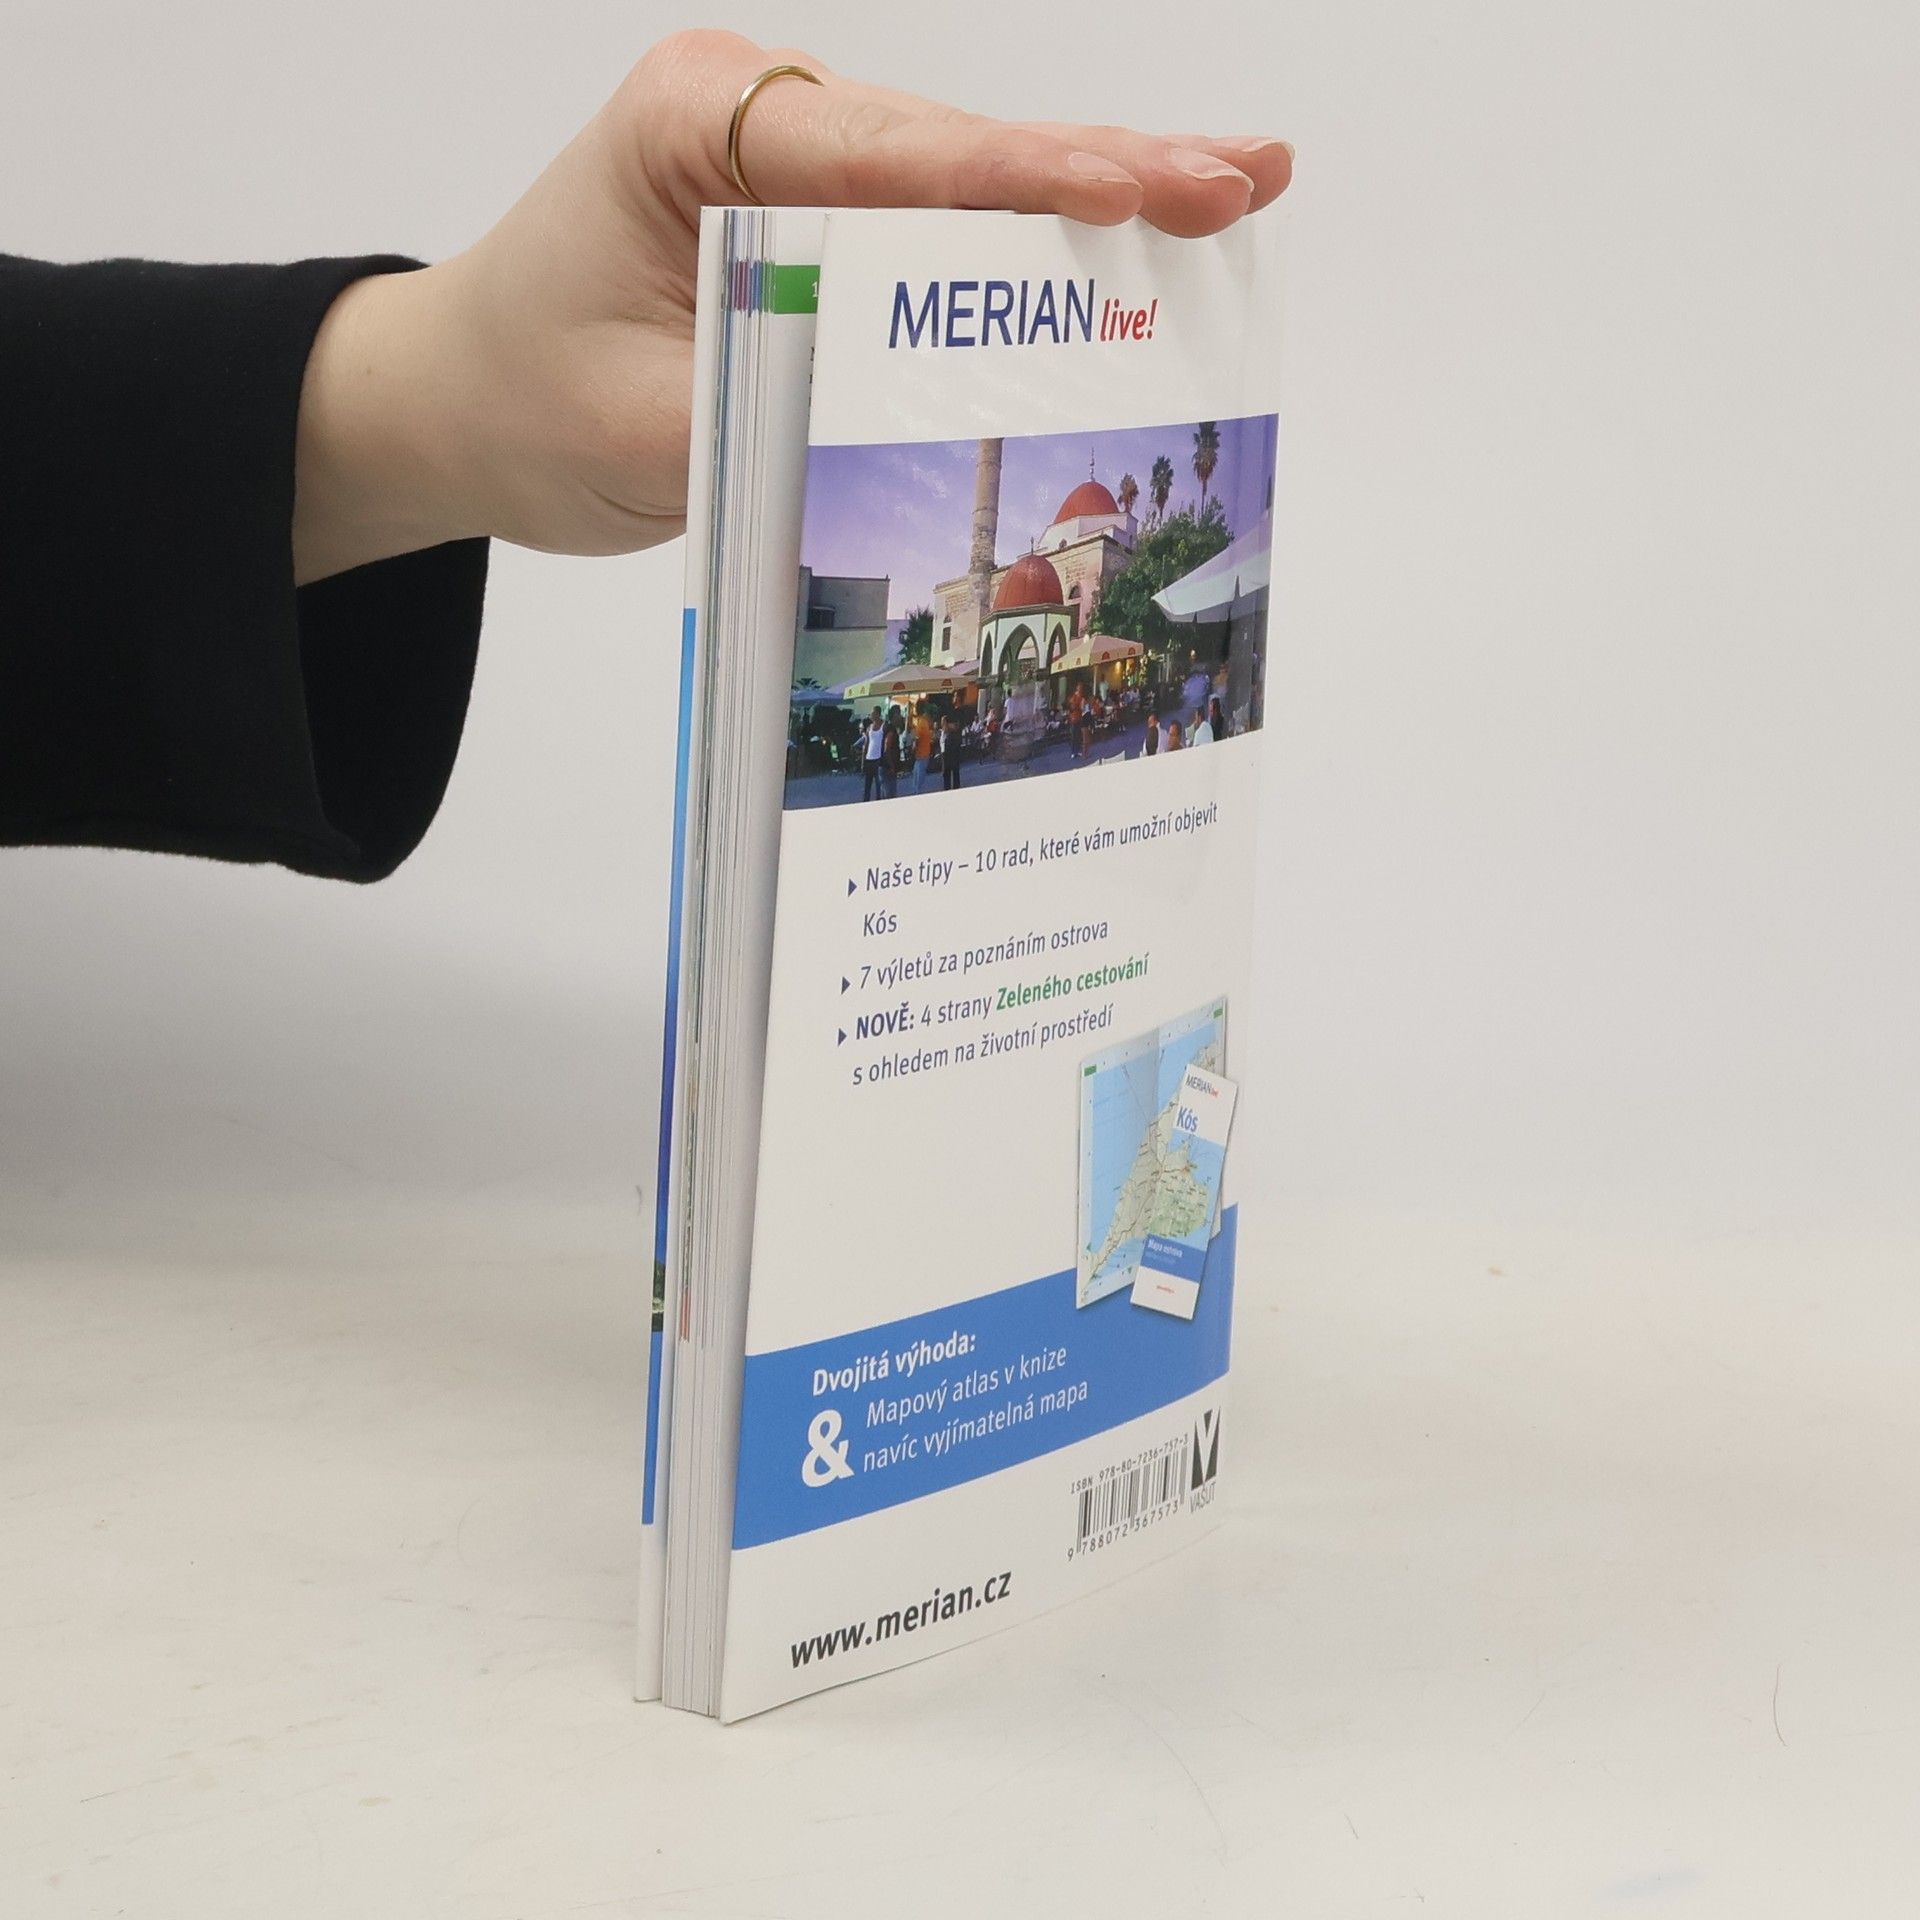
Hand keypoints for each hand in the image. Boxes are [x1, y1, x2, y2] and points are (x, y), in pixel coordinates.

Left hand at [292, 30, 1292, 583]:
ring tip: (1230, 193)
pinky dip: (1037, 252)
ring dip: (1097, 197)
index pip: (886, 153)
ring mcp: (798, 171)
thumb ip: (777, 416)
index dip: (1017, 181)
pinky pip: (942, 238)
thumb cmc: (521, 392)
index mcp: (696, 125)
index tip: (1130, 189)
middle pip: (956, 147)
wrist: (462, 403)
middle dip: (1103, 166)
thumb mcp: (640, 427)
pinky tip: (1132, 242)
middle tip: (1243, 177)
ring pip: (969, 183)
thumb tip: (910, 427)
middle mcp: (760, 122)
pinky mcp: (820, 230)